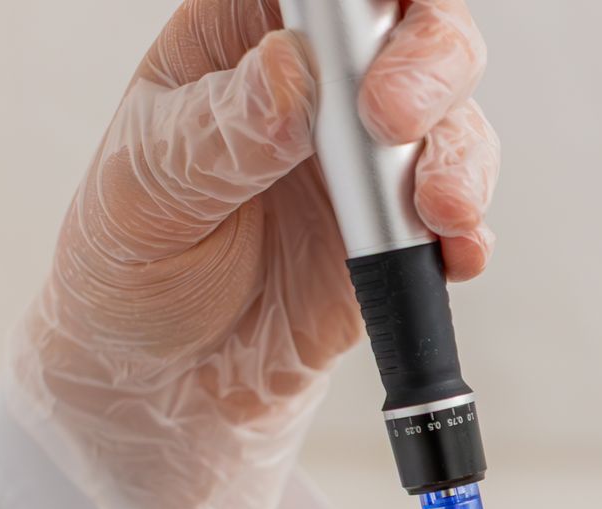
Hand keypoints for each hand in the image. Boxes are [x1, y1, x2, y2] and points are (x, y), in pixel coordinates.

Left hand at [9, 0, 499, 508]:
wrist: (167, 380)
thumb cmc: (133, 263)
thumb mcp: (149, 188)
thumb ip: (223, 129)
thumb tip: (291, 74)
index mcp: (243, 36)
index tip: (356, 32)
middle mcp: (320, 81)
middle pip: (414, 27)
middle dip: (429, 62)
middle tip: (392, 120)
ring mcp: (370, 156)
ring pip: (454, 116)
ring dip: (458, 158)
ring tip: (438, 209)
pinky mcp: (404, 228)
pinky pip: (462, 210)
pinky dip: (467, 232)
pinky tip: (452, 252)